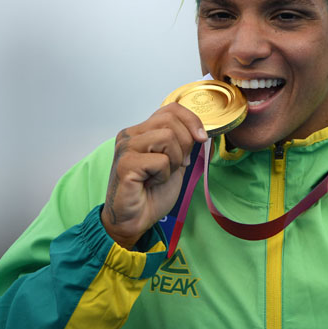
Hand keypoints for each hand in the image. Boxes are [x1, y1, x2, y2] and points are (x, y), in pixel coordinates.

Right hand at [101, 103, 207, 248]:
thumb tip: (199, 130)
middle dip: (185, 145)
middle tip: (176, 165)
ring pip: (168, 137)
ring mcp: (125, 148)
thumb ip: (182, 143)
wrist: (135, 220)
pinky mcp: (126, 164)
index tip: (201, 138)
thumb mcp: (175, 162)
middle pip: (172, 121)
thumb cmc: (152, 193)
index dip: (192, 120)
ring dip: (175, 160)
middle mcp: (130, 134)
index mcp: (141, 131)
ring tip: (162, 174)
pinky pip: (161, 160)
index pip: (171, 108)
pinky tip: (152, 183)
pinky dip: (164, 174)